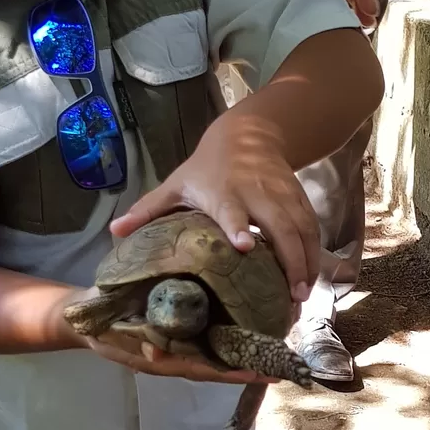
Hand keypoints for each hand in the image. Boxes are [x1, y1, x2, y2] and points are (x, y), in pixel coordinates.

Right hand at [73, 323, 266, 387]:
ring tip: (276, 344)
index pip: (205, 369)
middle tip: (283, 362)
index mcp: (163, 359)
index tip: (262, 372)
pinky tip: (250, 322)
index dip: (233, 372)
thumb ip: (132, 339)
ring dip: (244, 351)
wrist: (83, 316)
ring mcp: (178, 346)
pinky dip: (230, 333)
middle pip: (219, 365)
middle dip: (249, 364)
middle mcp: (176, 356)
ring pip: (216, 353)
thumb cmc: (97, 322)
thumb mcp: (111, 329)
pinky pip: (208, 337)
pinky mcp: (179, 332)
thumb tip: (157, 354)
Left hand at [110, 111, 318, 300]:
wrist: (250, 132)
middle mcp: (257, 194)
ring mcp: (282, 196)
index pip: (232, 211)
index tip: (244, 247)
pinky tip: (313, 278)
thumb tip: (115, 233)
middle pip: (279, 227)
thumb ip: (148, 210)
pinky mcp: (299, 199)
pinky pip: (311, 227)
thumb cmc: (206, 167)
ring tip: (303, 294)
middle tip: (291, 296)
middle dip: (288, 260)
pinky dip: (315, 253)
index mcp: (224, 192)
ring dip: (306, 262)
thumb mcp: (176, 183)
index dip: (238, 226)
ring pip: (301, 229)